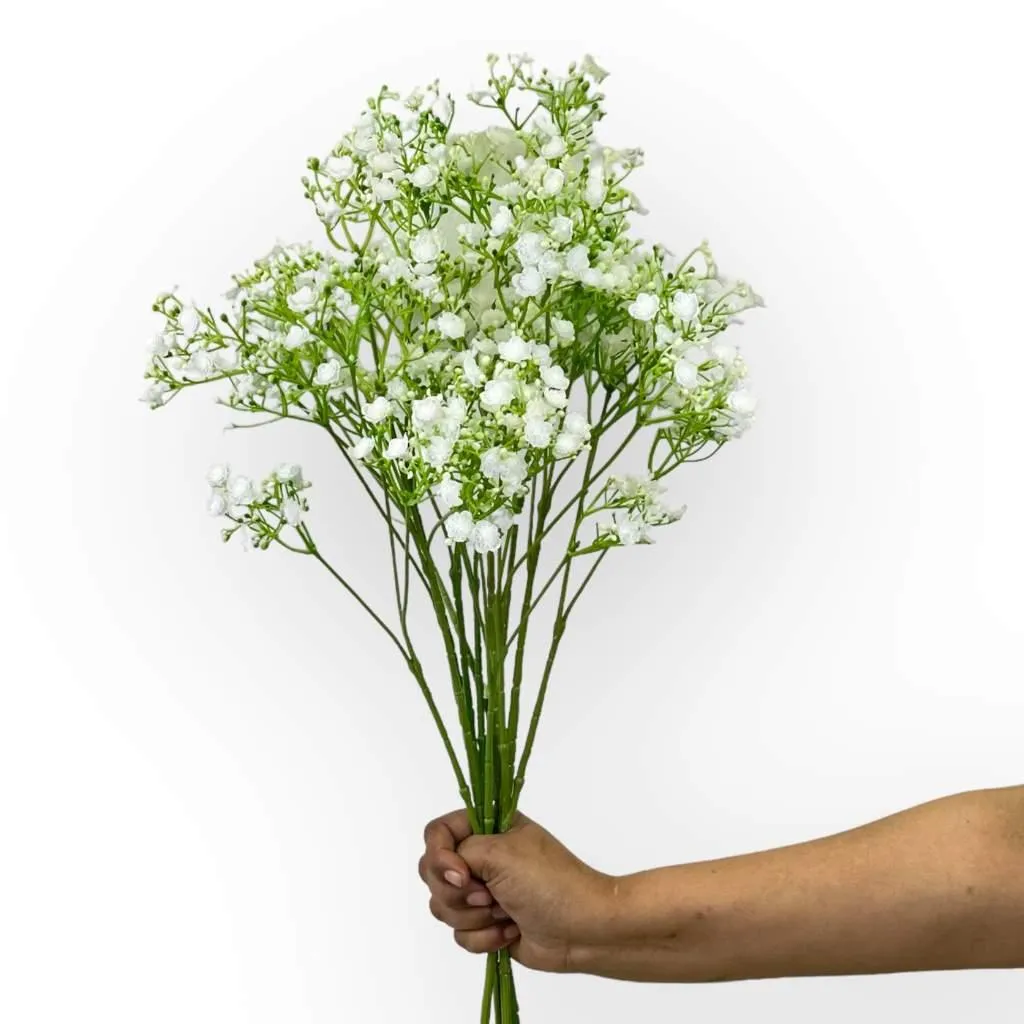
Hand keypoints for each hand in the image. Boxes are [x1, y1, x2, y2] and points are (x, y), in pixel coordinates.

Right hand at [418, 809, 614, 972]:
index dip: (440, 857)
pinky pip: (460, 935)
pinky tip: (510, 932)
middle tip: (489, 896)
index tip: (461, 875)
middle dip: (459, 894)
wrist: (582, 930)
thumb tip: (449, 875)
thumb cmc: (550, 883)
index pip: (438, 833)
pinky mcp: (485, 925)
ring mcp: (482, 893)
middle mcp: (481, 858)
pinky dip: (484, 938)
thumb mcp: (500, 852)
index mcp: (488, 829)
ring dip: (474, 917)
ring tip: (506, 913)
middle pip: (432, 874)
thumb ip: (458, 853)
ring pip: (443, 908)